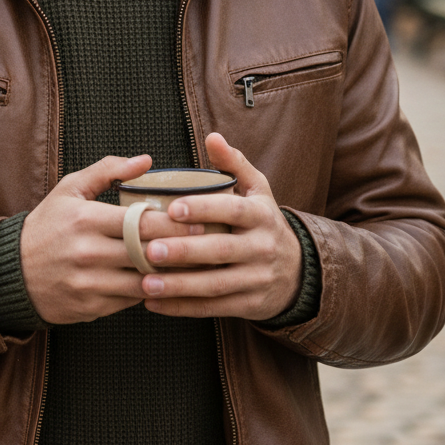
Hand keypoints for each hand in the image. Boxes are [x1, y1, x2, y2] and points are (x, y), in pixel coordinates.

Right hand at [20, 154, 199, 323]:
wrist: (13, 272)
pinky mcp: (91, 308)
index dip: (174, 222)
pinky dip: (150, 291)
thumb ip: (108, 171)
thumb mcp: (70, 189)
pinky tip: (167, 282)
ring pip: (144, 281)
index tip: (197, 217)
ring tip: (194, 263)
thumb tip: (147, 160)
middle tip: (206, 241)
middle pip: (147, 252)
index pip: (141, 222)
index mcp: (85, 219)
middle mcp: (87, 253)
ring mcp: (89, 284)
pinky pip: (131, 301)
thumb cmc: (48, 225)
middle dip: (180, 248)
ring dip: (170, 274)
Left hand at [140, 133, 302, 321]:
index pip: (232, 210)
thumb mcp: (257, 190)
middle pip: (221, 250)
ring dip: (179, 286)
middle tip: (149, 249)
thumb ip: (234, 163)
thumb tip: (212, 136)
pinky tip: (154, 303)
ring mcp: (257, 279)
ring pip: (216, 284)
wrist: (298, 271)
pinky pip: (213, 308)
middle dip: (184, 251)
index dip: (204, 209)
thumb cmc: (263, 222)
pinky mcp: (249, 305)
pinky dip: (183, 307)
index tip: (173, 208)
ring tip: (146, 282)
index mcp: (261, 215)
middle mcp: (262, 247)